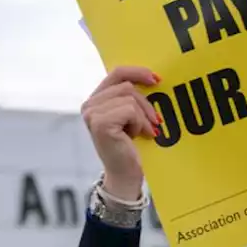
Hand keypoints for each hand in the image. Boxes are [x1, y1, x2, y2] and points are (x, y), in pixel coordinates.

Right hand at [80, 65, 160, 200]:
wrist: (125, 174)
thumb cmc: (130, 146)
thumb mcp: (130, 116)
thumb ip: (132, 96)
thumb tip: (154, 77)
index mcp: (95, 100)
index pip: (117, 73)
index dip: (138, 72)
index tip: (157, 79)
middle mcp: (89, 105)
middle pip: (126, 85)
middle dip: (145, 103)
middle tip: (154, 121)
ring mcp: (92, 114)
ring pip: (130, 97)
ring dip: (142, 116)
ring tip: (142, 132)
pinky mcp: (100, 123)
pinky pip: (130, 110)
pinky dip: (139, 123)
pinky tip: (136, 137)